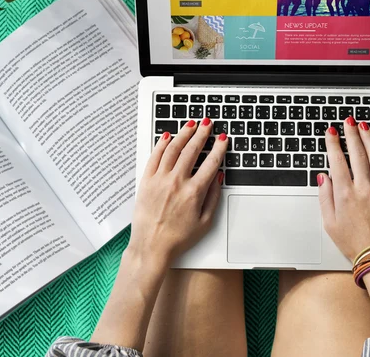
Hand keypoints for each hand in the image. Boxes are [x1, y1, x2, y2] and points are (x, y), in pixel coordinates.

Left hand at [128, 118, 227, 268]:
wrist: (151, 246)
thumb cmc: (178, 238)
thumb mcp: (205, 222)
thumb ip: (213, 197)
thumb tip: (218, 177)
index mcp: (194, 192)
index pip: (211, 162)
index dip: (219, 148)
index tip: (223, 139)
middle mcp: (177, 182)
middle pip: (192, 150)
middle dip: (202, 133)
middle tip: (207, 123)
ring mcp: (160, 180)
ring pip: (173, 149)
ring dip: (184, 134)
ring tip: (191, 124)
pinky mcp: (146, 181)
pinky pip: (155, 157)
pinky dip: (162, 144)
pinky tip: (168, 136)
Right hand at [318, 117, 369, 260]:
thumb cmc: (353, 242)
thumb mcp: (329, 222)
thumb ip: (325, 197)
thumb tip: (324, 177)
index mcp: (345, 194)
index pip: (338, 160)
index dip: (333, 143)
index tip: (331, 132)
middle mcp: (364, 187)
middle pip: (358, 153)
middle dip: (351, 133)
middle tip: (349, 121)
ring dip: (369, 138)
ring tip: (364, 126)